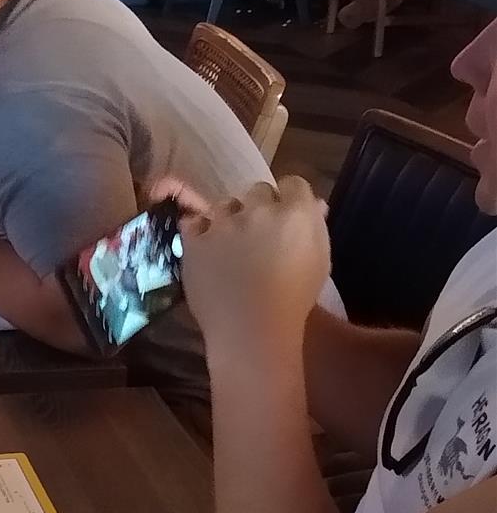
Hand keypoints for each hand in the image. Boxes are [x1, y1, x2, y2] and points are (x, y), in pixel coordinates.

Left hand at [178, 178, 329, 357]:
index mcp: (296, 212)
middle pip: (258, 191)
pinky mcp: (196, 240)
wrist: (253, 329)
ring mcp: (224, 224)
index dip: (289, 198)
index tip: (286, 215)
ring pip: (224, 205)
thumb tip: (315, 204)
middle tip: (258, 234)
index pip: (293, 183)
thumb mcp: (319, 262)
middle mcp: (259, 209)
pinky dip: (199, 232)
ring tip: (229, 244)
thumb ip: (315, 227)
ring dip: (228, 219)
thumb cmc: (294, 300)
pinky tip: (206, 248)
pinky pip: (193, 223)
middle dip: (259, 207)